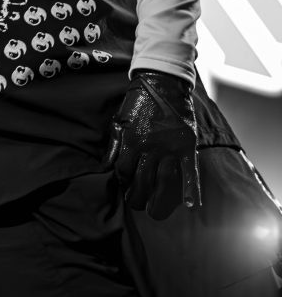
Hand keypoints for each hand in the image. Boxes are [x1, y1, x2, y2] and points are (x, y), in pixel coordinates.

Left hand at [104, 69, 200, 219]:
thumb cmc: (138, 102)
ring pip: (164, 182)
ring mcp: (170, 147)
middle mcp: (151, 147)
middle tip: (138, 206)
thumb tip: (106, 166)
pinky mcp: (187, 144)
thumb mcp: (119, 121)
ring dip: (160, 201)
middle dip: (138, 198)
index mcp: (131, 141)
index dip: (123, 182)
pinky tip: (191, 206)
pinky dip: (191, 189)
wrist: (163, 82)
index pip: (124, 172)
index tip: (124, 188)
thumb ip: (114, 145)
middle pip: (143, 182)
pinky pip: (190, 170)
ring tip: (155, 213)